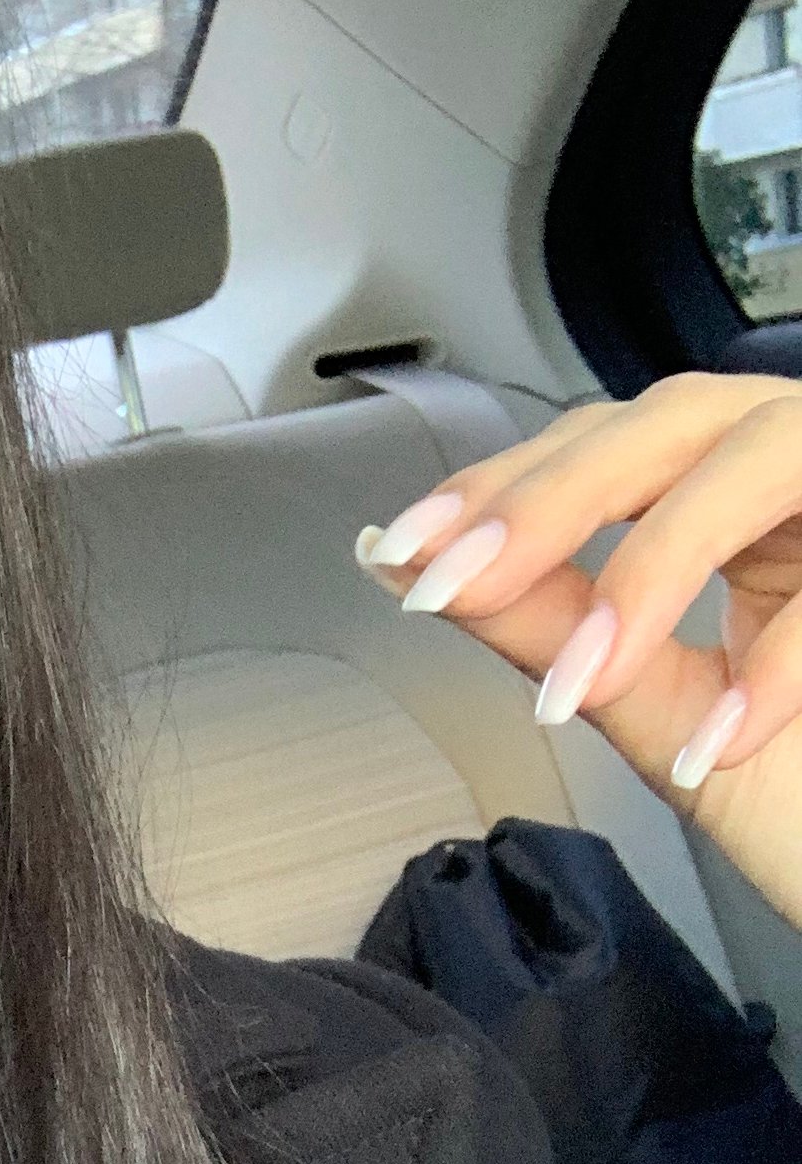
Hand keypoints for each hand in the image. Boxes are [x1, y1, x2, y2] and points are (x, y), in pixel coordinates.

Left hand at [352, 371, 801, 931]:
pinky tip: (723, 742)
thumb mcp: (658, 712)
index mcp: (735, 503)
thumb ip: (551, 629)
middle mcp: (801, 479)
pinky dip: (782, 665)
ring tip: (581, 682)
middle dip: (552, 500)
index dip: (503, 485)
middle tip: (454, 584)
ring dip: (655, 566)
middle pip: (675, 421)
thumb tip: (407, 565)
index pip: (605, 450)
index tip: (402, 550)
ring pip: (760, 457)